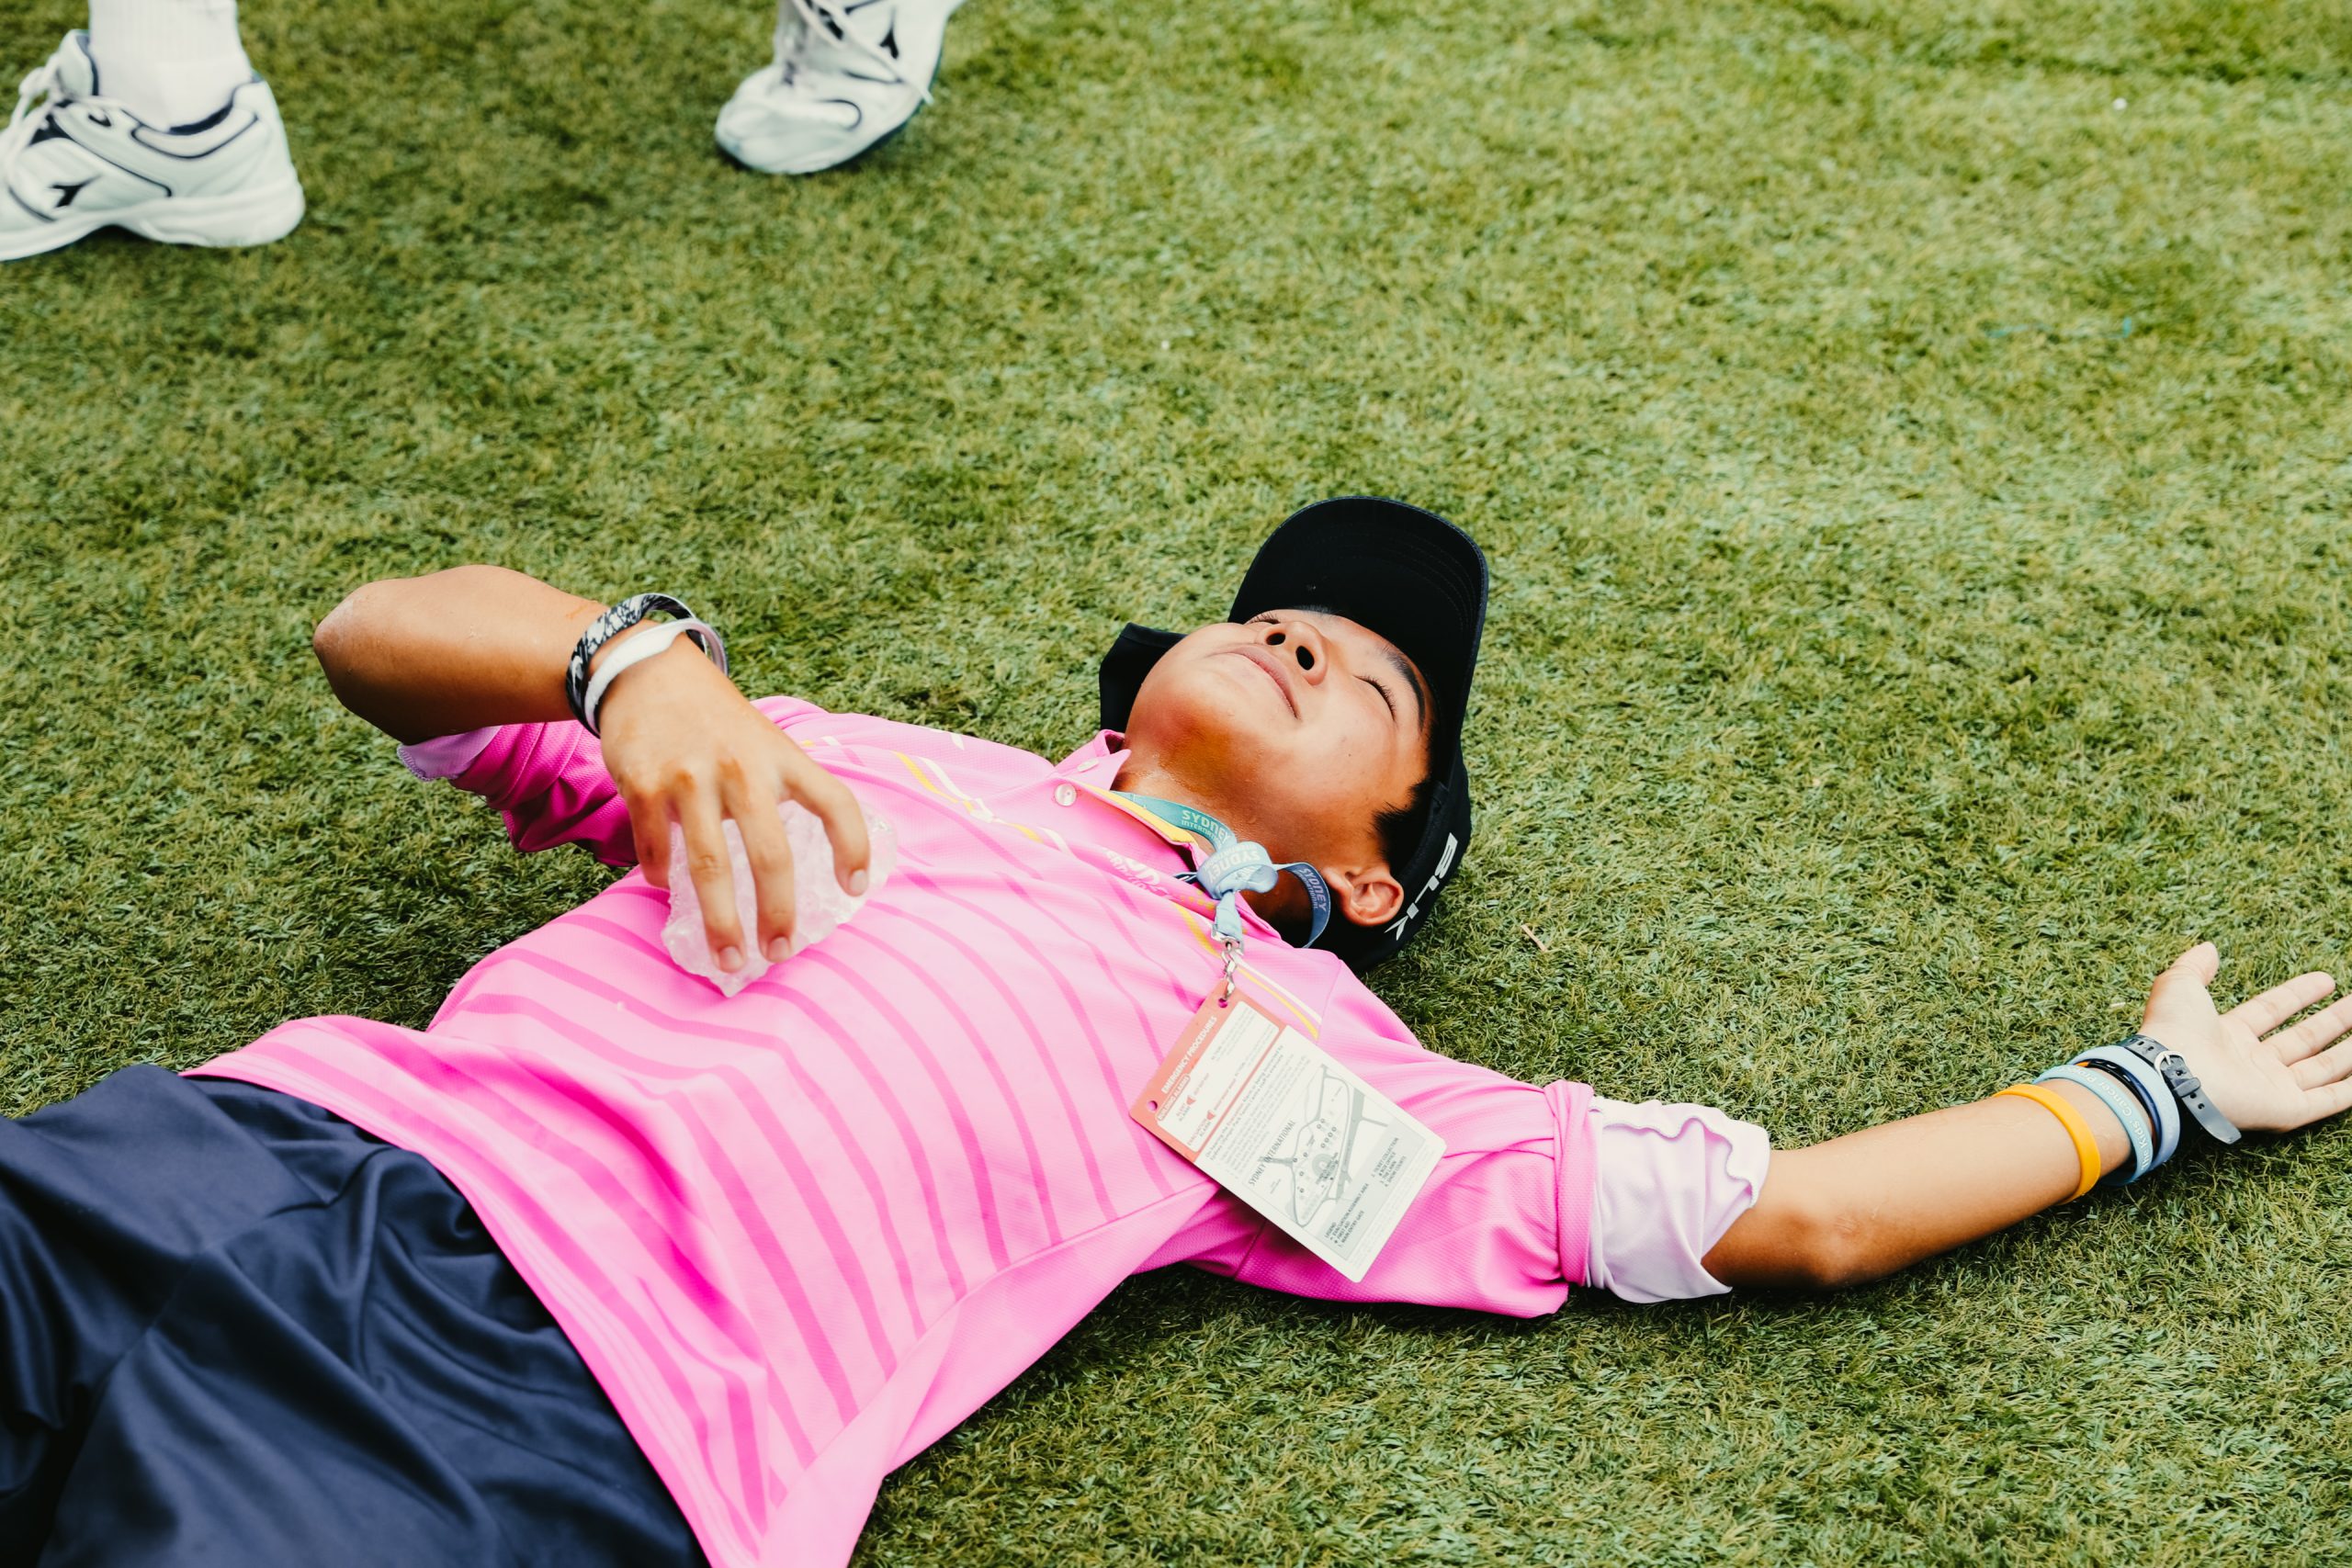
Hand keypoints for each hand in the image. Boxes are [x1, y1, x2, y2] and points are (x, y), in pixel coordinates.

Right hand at [594, 639, 870, 971]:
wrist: (648, 672)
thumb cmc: (719, 722)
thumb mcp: (767, 741)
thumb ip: (788, 789)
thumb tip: (811, 859)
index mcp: (783, 757)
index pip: (836, 804)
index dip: (854, 848)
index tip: (857, 889)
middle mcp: (743, 767)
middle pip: (771, 855)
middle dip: (778, 914)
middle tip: (779, 954)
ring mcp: (691, 776)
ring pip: (711, 865)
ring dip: (722, 922)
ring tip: (730, 958)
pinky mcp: (643, 782)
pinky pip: (656, 846)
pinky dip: (661, 874)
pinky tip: (666, 890)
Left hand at [2138, 942, 2351, 1133]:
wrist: (2173, 1072)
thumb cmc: (2174, 1029)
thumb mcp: (2180, 985)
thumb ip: (2195, 967)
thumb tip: (2209, 948)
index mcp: (2226, 1035)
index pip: (2271, 1011)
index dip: (2298, 994)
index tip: (2327, 980)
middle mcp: (2251, 1063)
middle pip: (2302, 1040)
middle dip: (2333, 1021)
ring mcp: (2270, 1088)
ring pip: (2322, 1068)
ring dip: (2349, 1050)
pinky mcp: (2287, 1110)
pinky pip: (2329, 1099)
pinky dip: (2351, 1088)